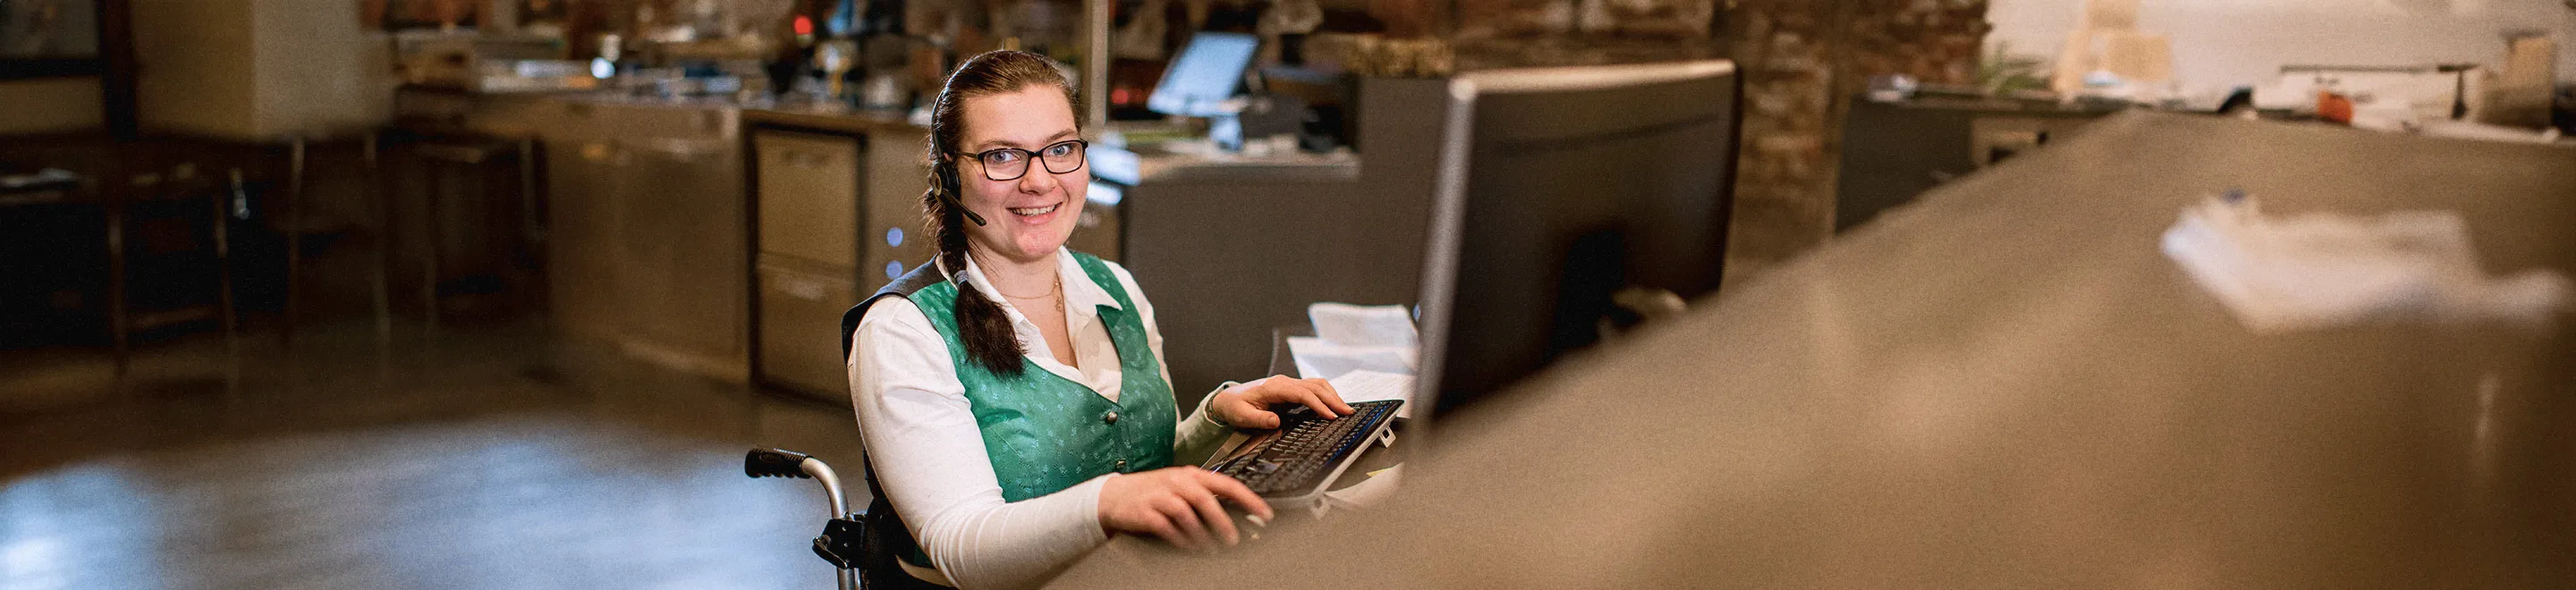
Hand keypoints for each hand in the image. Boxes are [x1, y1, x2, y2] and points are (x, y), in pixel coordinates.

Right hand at [1098, 467, 1271, 549]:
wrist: (1113, 496)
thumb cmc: (1152, 493)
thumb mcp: (1180, 487)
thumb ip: (1204, 496)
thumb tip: (1236, 514)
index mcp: (1191, 475)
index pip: (1226, 484)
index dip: (1248, 499)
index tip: (1265, 514)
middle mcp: (1177, 482)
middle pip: (1206, 499)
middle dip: (1223, 522)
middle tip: (1235, 540)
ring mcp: (1160, 495)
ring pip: (1187, 514)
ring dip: (1203, 534)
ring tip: (1213, 549)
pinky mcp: (1146, 511)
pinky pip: (1167, 527)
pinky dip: (1180, 539)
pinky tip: (1189, 548)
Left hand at [1209, 376, 1354, 428]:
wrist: (1228, 399)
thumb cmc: (1234, 407)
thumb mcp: (1241, 416)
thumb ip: (1258, 420)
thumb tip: (1276, 422)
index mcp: (1273, 387)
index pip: (1302, 393)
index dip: (1318, 404)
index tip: (1330, 415)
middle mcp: (1283, 383)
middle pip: (1314, 386)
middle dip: (1332, 399)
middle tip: (1347, 412)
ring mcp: (1288, 384)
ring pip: (1316, 385)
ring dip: (1332, 395)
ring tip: (1345, 409)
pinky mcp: (1290, 390)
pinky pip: (1312, 389)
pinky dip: (1325, 395)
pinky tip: (1333, 405)